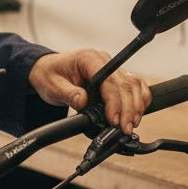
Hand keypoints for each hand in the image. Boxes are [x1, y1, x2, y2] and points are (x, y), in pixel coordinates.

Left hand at [28, 50, 151, 135]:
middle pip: (126, 84)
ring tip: (131, 125)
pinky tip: (136, 114)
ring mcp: (112, 67)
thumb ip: (69, 94)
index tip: (114, 121)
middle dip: (128, 109)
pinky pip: (134, 86)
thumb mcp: (52, 86)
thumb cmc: (49, 75)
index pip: (109, 80)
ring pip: (134, 84)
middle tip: (125, 129)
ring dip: (136, 106)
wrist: (48, 70)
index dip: (114, 102)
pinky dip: (139, 100)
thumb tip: (84, 102)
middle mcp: (104, 60)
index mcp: (89, 59)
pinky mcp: (115, 76)